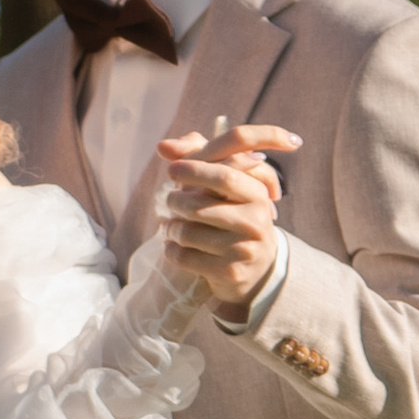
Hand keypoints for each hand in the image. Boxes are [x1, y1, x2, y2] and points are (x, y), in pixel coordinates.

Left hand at [157, 119, 299, 317]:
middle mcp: (255, 220)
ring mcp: (243, 248)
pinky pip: (185, 257)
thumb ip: (199, 157)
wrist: (256, 267)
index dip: (195, 168)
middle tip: (168, 200)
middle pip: (200, 203)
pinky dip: (171, 250)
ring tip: (170, 226)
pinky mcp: (230, 271)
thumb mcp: (228, 187)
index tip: (172, 169)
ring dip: (171, 228)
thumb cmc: (234, 217)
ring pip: (188, 232)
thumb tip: (162, 146)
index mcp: (257, 193)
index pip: (227, 173)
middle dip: (175, 200)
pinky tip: (173, 247)